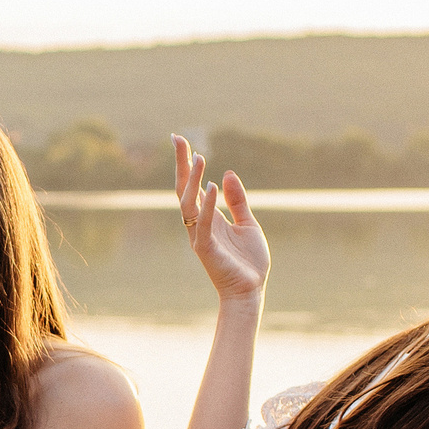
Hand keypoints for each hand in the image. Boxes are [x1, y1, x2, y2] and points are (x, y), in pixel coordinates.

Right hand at [174, 136, 269, 304]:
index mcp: (207, 217)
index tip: (180, 140)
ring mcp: (199, 236)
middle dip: (180, 164)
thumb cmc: (248, 261)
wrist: (250, 290)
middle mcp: (198, 224)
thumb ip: (237, 201)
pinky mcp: (206, 249)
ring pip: (188, 204)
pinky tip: (211, 187)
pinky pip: (203, 224)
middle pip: (183, 189)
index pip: (191, 186)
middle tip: (177, 138)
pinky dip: (206, 205)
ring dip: (192, 180)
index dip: (185, 164)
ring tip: (199, 157)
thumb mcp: (247, 223)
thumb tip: (227, 174)